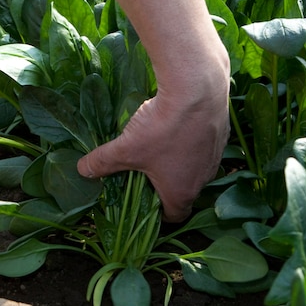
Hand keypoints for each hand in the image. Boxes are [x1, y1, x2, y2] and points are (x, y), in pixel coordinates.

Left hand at [78, 76, 229, 221]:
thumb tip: (82, 170)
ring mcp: (215, 156)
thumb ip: (103, 162)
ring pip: (194, 166)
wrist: (197, 90)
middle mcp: (204, 179)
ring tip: (158, 144)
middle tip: (143, 170)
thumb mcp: (126, 148)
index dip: (157, 213)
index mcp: (182, 192)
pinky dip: (190, 139)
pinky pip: (204, 144)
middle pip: (183, 189)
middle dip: (164, 183)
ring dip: (178, 160)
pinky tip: (176, 123)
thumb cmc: (162, 128)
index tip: (143, 201)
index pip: (174, 216)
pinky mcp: (222, 133)